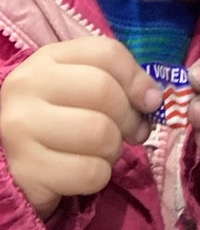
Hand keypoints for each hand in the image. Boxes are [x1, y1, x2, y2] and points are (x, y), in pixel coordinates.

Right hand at [0, 37, 162, 219]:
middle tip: (132, 133)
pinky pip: (90, 173)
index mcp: (46, 59)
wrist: (10, 165)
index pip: (107, 53)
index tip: (150, 101)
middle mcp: (26, 86)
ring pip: (100, 134)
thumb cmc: (57, 121)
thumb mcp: (80, 89)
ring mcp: (20, 128)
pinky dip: (98, 177)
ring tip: (101, 153)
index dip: (138, 78)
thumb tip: (154, 99)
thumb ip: (118, 82)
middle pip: (105, 92)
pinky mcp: (25, 170)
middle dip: (130, 118)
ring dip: (114, 150)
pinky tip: (82, 172)